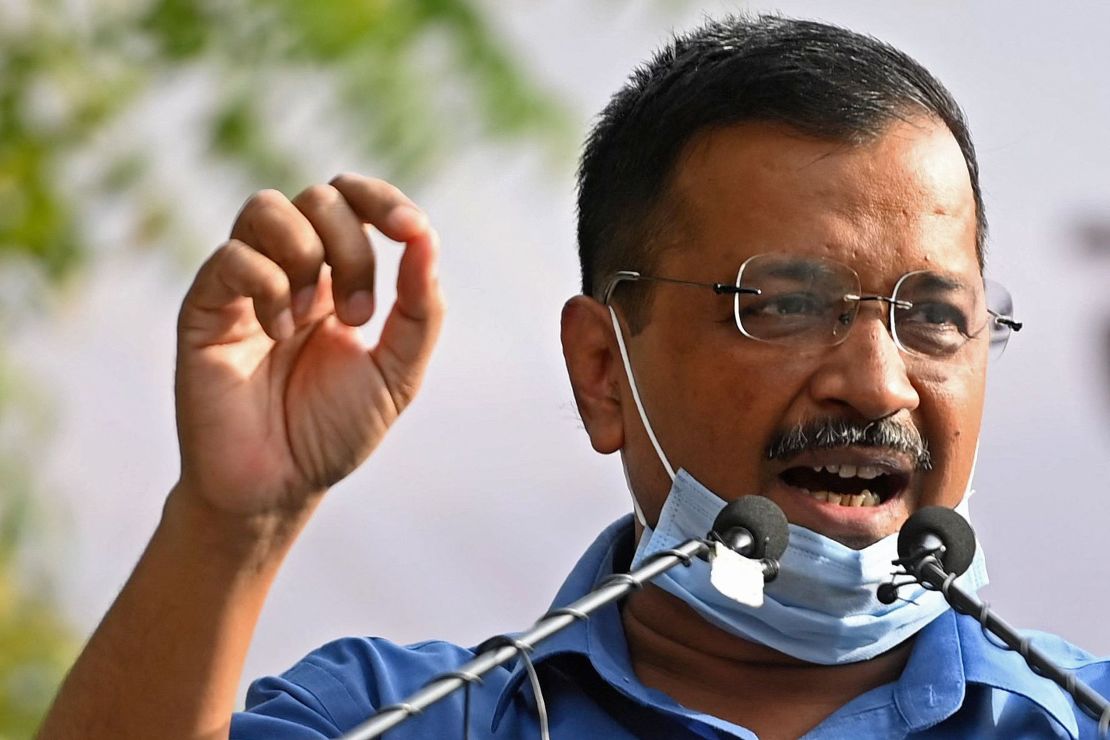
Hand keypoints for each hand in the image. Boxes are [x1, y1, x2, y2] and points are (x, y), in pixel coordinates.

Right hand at [174, 174, 443, 522]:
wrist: (275, 487)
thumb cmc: (333, 432)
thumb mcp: (397, 373)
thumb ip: (419, 309)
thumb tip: (427, 238)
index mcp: (337, 278)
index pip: (353, 200)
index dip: (383, 200)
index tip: (411, 231)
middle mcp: (290, 270)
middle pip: (320, 197)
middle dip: (353, 248)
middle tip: (360, 318)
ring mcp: (244, 284)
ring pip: (267, 207)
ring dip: (307, 255)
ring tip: (313, 320)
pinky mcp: (204, 307)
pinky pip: (231, 257)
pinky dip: (268, 285)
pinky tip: (278, 333)